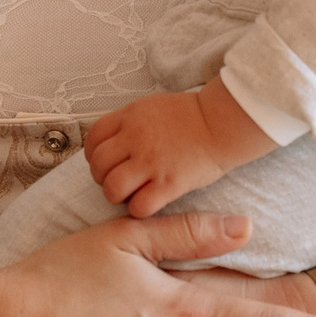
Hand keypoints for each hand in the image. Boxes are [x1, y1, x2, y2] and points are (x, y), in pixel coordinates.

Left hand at [86, 83, 273, 217]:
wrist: (222, 124)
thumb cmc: (192, 116)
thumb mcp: (153, 107)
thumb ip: (131, 123)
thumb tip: (114, 140)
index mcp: (130, 117)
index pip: (94, 138)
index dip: (93, 155)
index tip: (103, 162)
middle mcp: (135, 138)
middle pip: (99, 165)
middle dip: (102, 177)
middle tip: (116, 182)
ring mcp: (151, 162)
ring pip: (112, 188)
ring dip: (116, 196)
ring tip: (129, 195)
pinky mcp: (168, 184)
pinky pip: (139, 205)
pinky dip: (138, 209)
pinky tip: (148, 203)